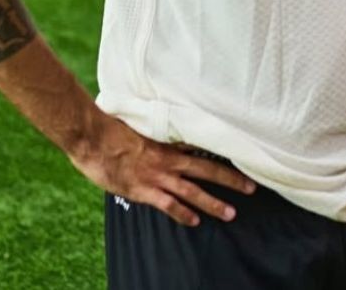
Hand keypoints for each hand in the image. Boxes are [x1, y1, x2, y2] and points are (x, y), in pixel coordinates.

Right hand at [70, 112, 255, 226]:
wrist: (94, 136)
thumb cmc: (114, 127)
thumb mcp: (142, 123)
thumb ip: (157, 129)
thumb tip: (166, 125)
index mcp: (171, 141)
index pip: (204, 147)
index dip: (224, 153)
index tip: (244, 155)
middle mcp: (170, 159)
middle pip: (208, 170)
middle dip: (231, 180)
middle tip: (252, 187)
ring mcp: (158, 176)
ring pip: (194, 191)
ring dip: (213, 203)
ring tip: (231, 213)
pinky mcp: (144, 190)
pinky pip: (169, 205)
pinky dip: (183, 214)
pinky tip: (195, 221)